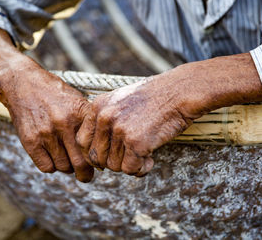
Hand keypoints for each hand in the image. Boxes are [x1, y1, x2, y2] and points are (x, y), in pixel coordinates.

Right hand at [0, 65, 93, 181]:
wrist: (23, 83)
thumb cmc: (54, 94)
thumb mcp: (76, 100)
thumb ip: (88, 122)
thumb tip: (102, 149)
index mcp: (80, 112)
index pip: (94, 147)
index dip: (97, 160)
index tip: (98, 164)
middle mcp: (64, 123)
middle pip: (80, 162)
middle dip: (85, 173)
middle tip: (85, 176)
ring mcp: (46, 133)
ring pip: (63, 167)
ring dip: (66, 167)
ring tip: (66, 159)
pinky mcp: (30, 141)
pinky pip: (46, 167)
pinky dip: (51, 166)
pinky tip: (52, 156)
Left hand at [76, 54, 261, 175]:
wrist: (179, 91)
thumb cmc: (153, 98)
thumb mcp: (120, 101)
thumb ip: (105, 121)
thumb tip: (96, 155)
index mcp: (97, 107)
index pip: (82, 141)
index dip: (95, 153)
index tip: (110, 155)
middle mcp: (105, 118)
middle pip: (97, 157)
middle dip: (113, 162)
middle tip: (130, 158)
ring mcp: (120, 130)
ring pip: (113, 166)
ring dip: (129, 166)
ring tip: (144, 157)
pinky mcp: (136, 142)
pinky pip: (130, 169)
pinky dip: (141, 170)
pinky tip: (151, 160)